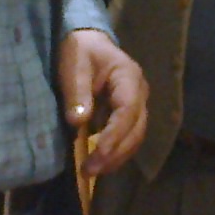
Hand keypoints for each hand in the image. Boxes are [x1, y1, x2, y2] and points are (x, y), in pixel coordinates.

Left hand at [59, 28, 148, 175]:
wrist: (88, 43)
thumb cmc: (81, 51)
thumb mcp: (74, 65)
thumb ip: (77, 92)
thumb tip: (77, 122)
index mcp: (129, 77)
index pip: (128, 110)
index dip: (114, 134)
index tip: (97, 152)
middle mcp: (140, 93)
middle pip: (136, 129)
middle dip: (115, 153)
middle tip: (90, 170)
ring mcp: (137, 105)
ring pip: (135, 138)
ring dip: (116, 158)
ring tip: (91, 171)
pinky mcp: (129, 116)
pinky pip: (127, 138)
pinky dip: (115, 154)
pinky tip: (98, 164)